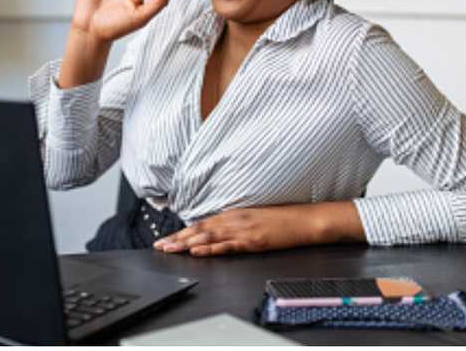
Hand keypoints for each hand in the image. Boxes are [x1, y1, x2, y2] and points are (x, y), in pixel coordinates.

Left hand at [152, 201, 365, 256]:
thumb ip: (235, 223)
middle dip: (177, 239)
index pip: (202, 224)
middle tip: (159, 246)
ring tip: (170, 250)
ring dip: (187, 244)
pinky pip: (229, 245)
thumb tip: (216, 232)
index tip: (166, 239)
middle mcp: (236, 219)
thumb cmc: (282, 219)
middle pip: (200, 230)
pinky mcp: (254, 240)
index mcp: (235, 213)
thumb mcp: (255, 217)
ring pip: (209, 237)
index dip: (182, 232)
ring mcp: (244, 229)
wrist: (305, 219)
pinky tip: (198, 252)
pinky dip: (211, 249)